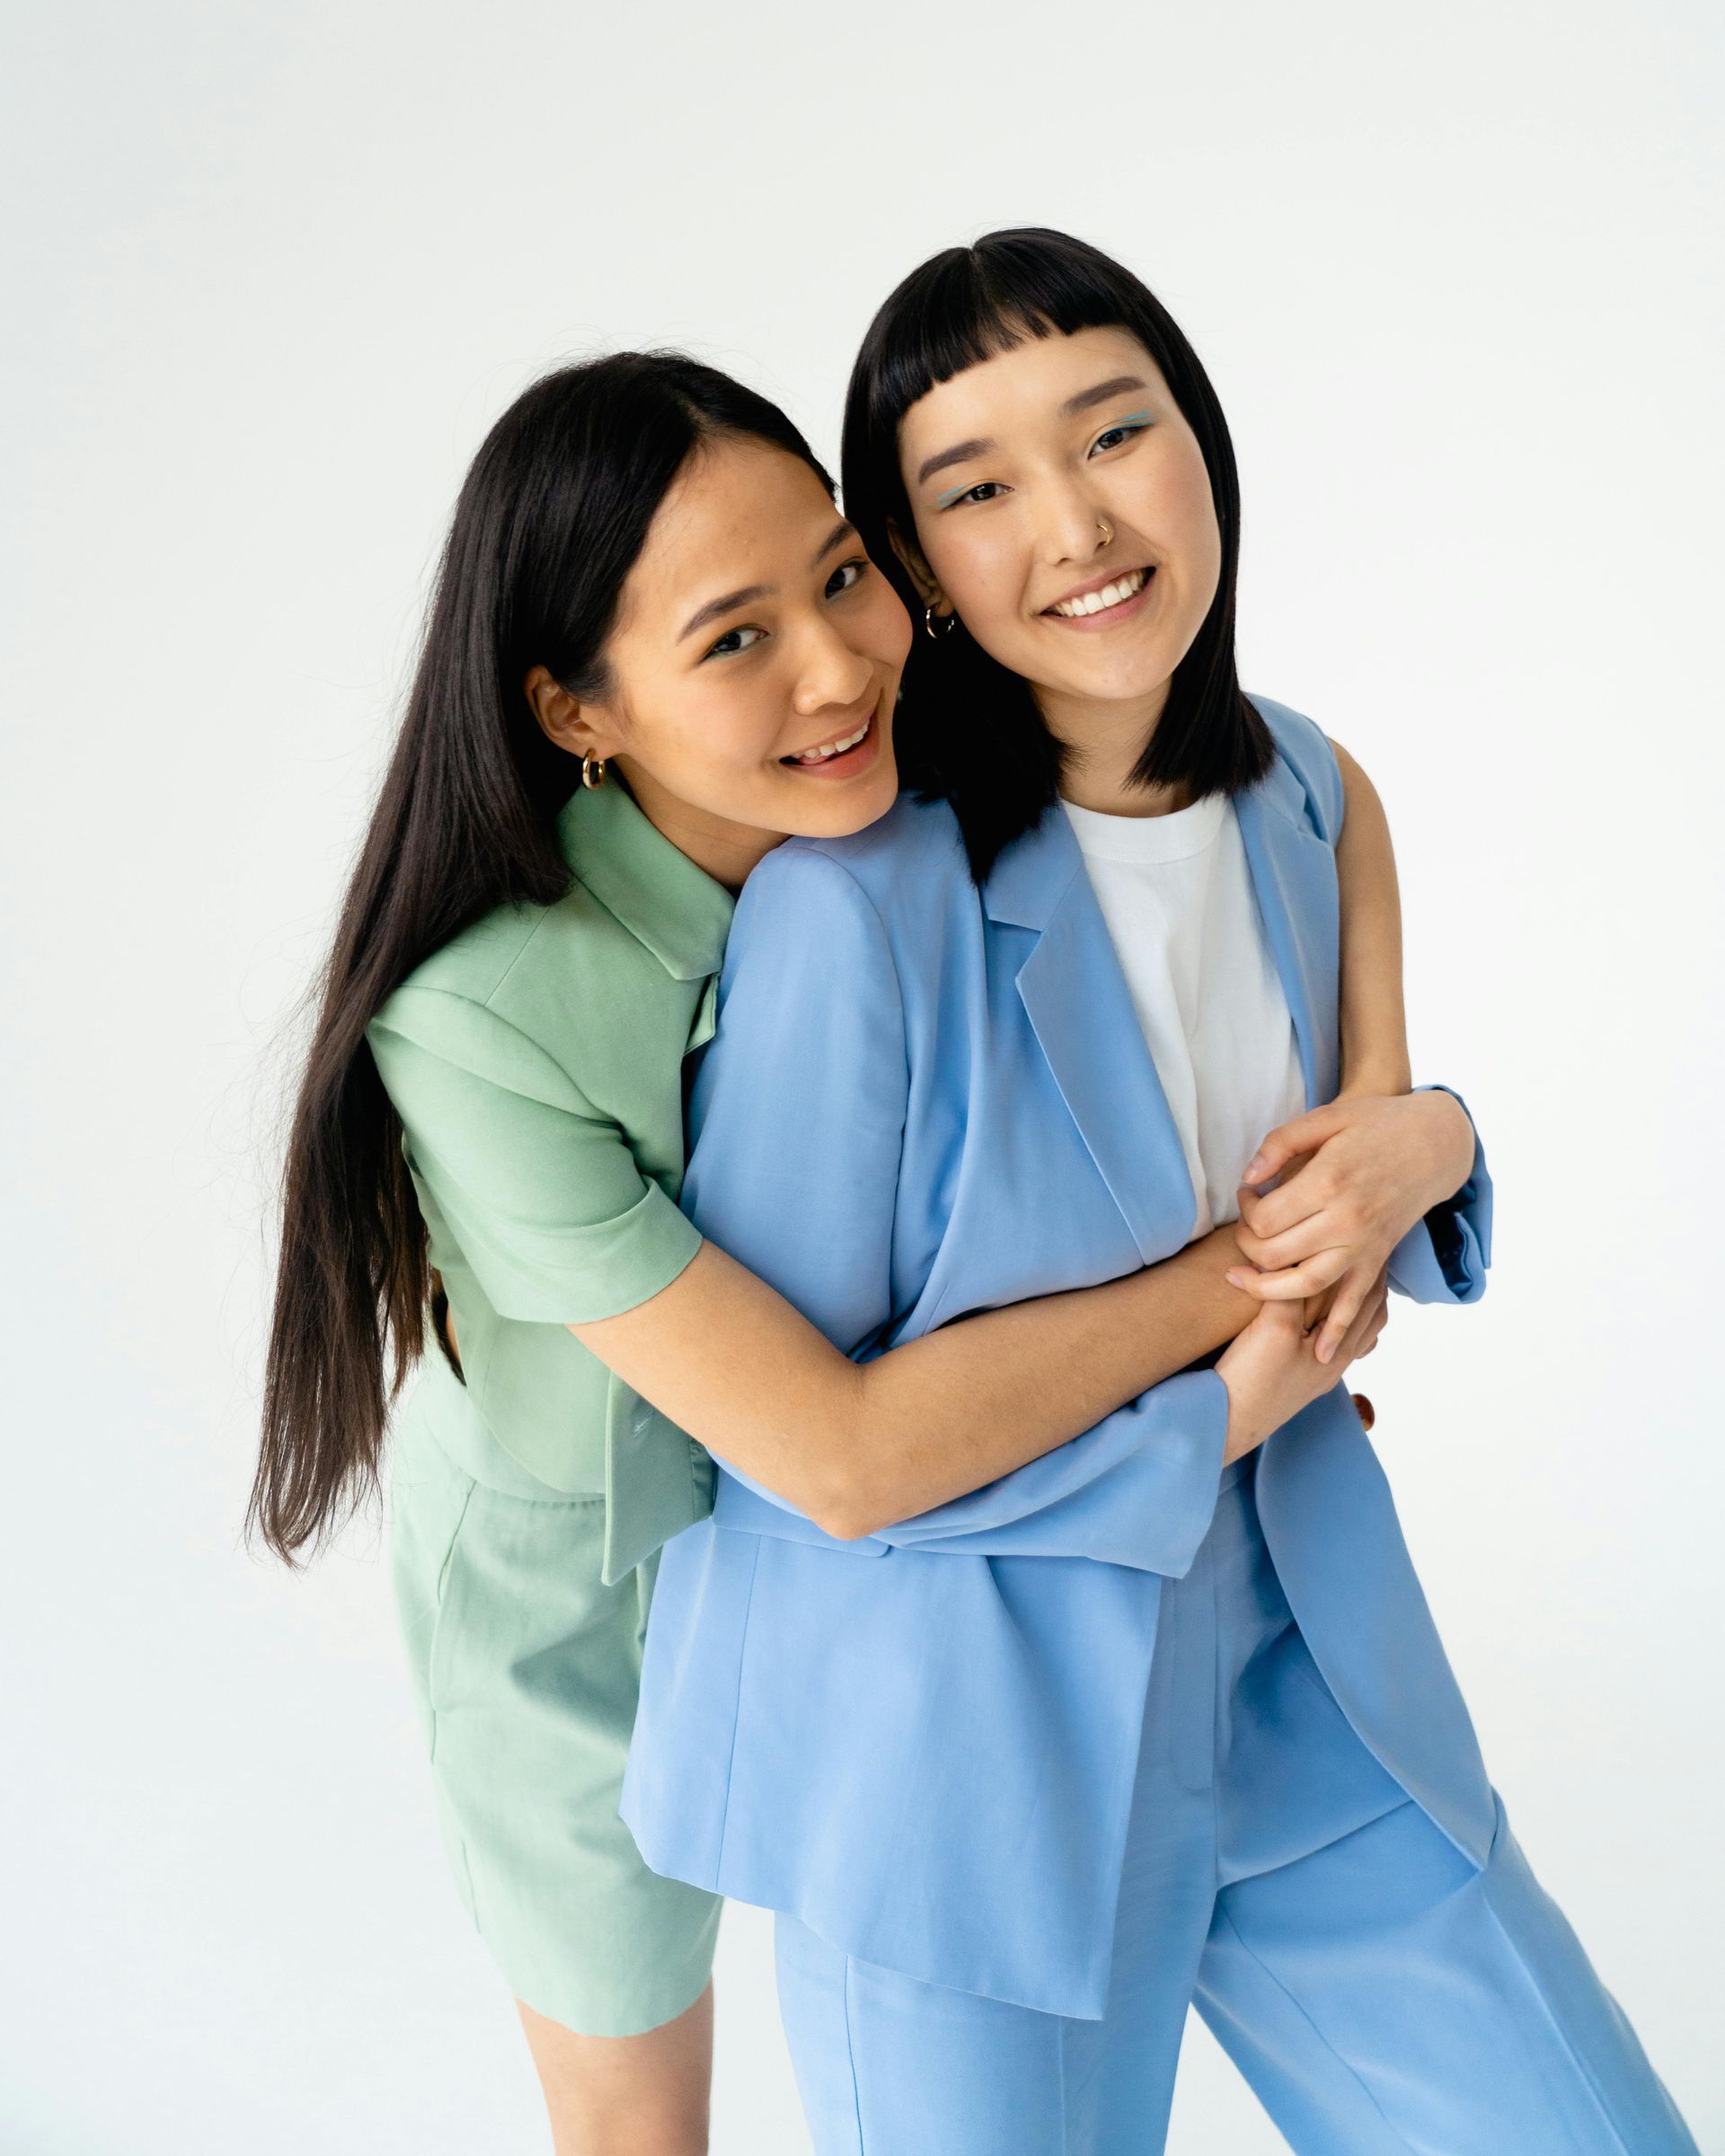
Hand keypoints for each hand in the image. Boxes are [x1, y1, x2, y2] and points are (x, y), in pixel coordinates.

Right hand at [1216, 1268, 1387, 1463]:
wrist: (1227, 1422)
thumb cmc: (1254, 1379)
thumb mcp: (1275, 1328)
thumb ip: (1289, 1292)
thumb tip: (1294, 1259)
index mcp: (1339, 1350)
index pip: (1366, 1302)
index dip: (1367, 1270)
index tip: (1368, 1243)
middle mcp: (1334, 1363)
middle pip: (1366, 1320)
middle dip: (1367, 1288)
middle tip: (1365, 1257)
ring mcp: (1315, 1374)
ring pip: (1349, 1335)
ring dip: (1351, 1307)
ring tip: (1345, 1283)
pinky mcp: (1294, 1378)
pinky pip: (1326, 1345)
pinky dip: (1330, 1325)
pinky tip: (1314, 1317)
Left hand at [1225, 1092, 1474, 1362]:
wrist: (1433, 1143)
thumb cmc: (1375, 1125)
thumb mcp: (1326, 1118)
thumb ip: (1281, 1145)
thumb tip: (1248, 1178)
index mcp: (1329, 1182)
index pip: (1265, 1219)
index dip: (1244, 1210)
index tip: (1247, 1194)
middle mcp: (1347, 1220)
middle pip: (1277, 1254)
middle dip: (1247, 1248)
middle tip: (1243, 1232)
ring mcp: (1365, 1244)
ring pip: (1306, 1286)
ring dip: (1268, 1292)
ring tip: (1243, 1284)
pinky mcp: (1379, 1259)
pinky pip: (1356, 1303)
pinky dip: (1338, 1332)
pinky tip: (1319, 1353)